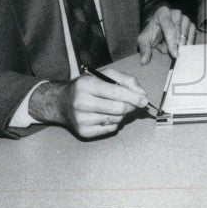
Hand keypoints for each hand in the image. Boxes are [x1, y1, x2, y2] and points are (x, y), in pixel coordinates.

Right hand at [29, 71, 148, 138]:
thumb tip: (141, 94)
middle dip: (130, 106)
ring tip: (112, 107)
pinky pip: (110, 130)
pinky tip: (104, 115)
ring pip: (116, 119)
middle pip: (118, 108)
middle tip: (131, 103)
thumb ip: (126, 80)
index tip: (144, 100)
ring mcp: (81, 119)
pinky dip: (113, 122)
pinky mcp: (83, 132)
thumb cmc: (88, 87)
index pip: (116, 92)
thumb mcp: (105, 75)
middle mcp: (81, 102)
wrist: (62, 102)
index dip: (133, 97)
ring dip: (121, 114)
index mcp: (86, 85)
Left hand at [138, 5, 195, 60]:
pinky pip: (192, 37)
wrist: (159, 27)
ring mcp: (185, 18)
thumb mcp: (144, 39)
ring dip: (180, 45)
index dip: (172, 43)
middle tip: (167, 51)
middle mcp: (176, 13)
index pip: (169, 28)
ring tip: (171, 46)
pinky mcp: (191, 24)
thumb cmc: (152, 32)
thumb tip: (144, 61)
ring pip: (186, 35)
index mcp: (163, 13)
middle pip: (179, 32)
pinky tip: (181, 47)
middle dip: (174, 45)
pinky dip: (187, 44)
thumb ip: (144, 49)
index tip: (175, 55)